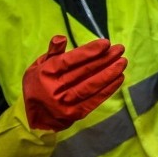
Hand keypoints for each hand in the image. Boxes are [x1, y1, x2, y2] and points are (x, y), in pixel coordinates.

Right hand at [0, 36, 126, 156]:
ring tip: (122, 62)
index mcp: (45, 74)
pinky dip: (108, 89)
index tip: (106, 43)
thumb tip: (61, 38)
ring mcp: (66, 104)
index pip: (70, 61)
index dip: (89, 51)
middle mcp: (55, 89)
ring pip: (92, 85)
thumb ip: (52, 52)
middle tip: (119, 49)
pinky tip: (118, 78)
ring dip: (110, 73)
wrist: (35, 119)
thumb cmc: (38, 86)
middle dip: (105, 59)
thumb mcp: (38, 66)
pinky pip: (95, 99)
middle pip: (84, 72)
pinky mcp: (76, 114)